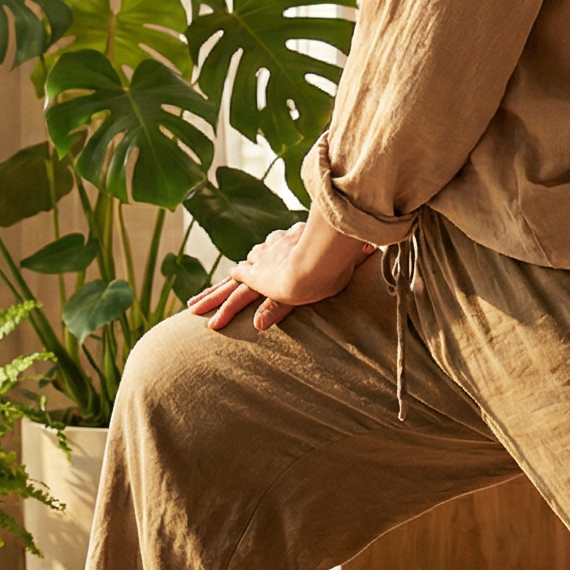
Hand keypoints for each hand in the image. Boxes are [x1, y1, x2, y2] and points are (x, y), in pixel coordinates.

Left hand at [188, 217, 377, 331]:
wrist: (331, 248)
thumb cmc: (347, 245)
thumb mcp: (350, 250)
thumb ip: (357, 250)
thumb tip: (374, 248)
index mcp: (289, 244)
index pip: (264, 257)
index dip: (251, 267)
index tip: (240, 273)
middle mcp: (272, 252)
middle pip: (240, 271)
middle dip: (220, 287)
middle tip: (198, 300)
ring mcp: (265, 266)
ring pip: (232, 285)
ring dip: (215, 300)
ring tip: (194, 311)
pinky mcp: (262, 280)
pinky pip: (237, 297)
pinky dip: (224, 310)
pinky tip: (212, 326)